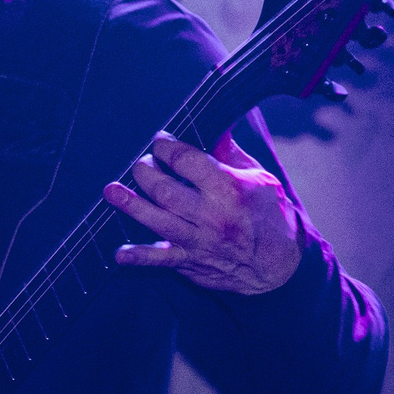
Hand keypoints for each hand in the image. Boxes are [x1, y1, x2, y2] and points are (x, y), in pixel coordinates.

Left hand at [103, 131, 302, 294]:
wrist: (281, 266)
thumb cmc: (271, 216)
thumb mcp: (260, 178)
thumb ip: (231, 155)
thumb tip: (216, 128)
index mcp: (229, 188)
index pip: (187, 161)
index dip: (166, 147)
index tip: (159, 142)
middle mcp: (212, 214)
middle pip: (165, 189)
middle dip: (146, 172)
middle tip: (141, 164)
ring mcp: (200, 240)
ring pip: (157, 220)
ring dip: (131, 205)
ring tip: (111, 191)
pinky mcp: (192, 261)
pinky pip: (161, 260)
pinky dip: (139, 257)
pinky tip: (119, 254)